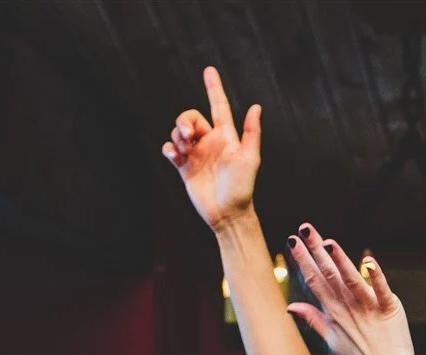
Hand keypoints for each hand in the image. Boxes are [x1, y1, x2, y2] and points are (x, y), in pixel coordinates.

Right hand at [162, 66, 260, 230]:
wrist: (228, 214)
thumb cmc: (243, 187)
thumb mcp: (249, 158)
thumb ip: (251, 132)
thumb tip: (256, 106)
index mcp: (225, 137)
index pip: (218, 106)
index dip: (214, 88)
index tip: (209, 70)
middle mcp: (210, 142)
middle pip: (191, 117)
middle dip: (184, 120)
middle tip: (187, 135)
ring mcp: (196, 154)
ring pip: (179, 132)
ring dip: (177, 136)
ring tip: (183, 150)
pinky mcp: (185, 168)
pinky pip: (171, 150)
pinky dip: (168, 149)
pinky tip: (174, 156)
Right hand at [285, 225, 416, 354]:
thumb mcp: (331, 340)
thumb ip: (313, 319)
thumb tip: (290, 306)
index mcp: (333, 312)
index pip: (314, 281)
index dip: (303, 260)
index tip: (292, 240)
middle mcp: (348, 307)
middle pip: (329, 275)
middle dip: (316, 251)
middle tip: (304, 229)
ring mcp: (368, 307)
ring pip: (351, 280)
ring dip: (340, 261)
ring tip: (328, 242)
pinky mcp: (389, 309)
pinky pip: (381, 290)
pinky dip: (375, 276)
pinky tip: (368, 262)